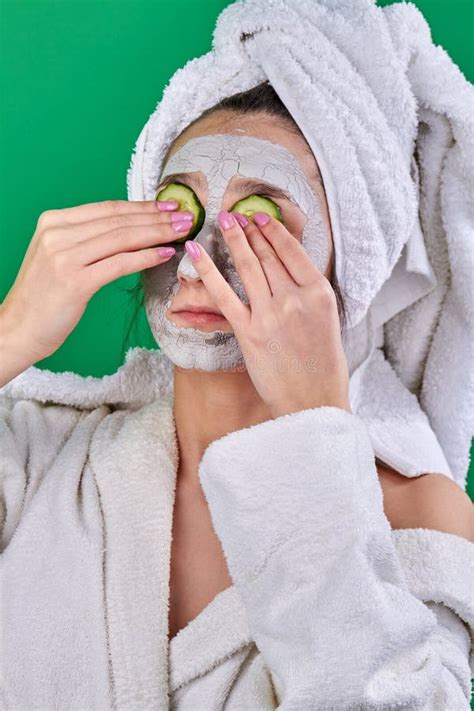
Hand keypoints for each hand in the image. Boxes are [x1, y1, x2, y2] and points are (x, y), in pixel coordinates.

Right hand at [0, 199, 188, 364]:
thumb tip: (131, 230)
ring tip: (182, 232)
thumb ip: (86, 240)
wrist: (18, 329)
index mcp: (53, 222)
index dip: (142, 206)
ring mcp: (63, 257)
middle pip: (118, 221)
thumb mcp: (59, 257)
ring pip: (121, 239)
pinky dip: (145, 257)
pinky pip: (119, 264)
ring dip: (157, 234)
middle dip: (156, 217)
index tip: (168, 206)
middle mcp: (57, 234)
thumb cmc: (44, 297)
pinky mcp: (74, 282)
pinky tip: (165, 254)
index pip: (107, 209)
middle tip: (186, 216)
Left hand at [184, 210, 350, 418]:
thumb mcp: (327, 321)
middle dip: (249, 230)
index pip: (293, 251)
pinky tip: (196, 252)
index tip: (260, 217)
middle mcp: (295, 298)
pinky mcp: (248, 332)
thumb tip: (286, 273)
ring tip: (222, 220)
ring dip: (232, 239)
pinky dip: (207, 270)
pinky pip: (224, 294)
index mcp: (320, 293)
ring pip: (248, 267)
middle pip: (268, 255)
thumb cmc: (323, 366)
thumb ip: (308, 294)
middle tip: (236, 213)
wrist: (313, 401)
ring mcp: (270, 314)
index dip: (273, 230)